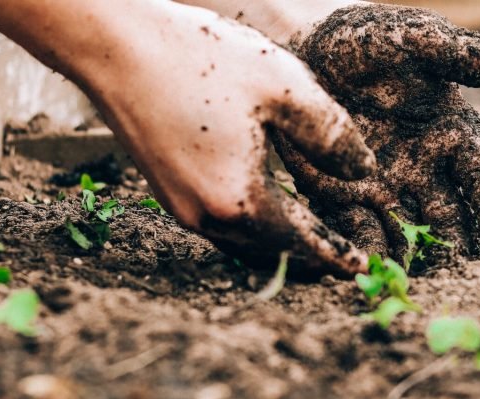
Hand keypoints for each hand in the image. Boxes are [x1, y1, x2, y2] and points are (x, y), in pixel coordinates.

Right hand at [78, 4, 376, 274]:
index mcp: (240, 200)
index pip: (302, 242)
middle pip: (271, 253)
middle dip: (310, 258)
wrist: (115, 46)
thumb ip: (331, 135)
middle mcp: (206, 217)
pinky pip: (220, 226)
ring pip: (243, 244)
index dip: (336, 255)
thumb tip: (364, 171)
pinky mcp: (166, 190)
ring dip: (279, 246)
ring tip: (312, 240)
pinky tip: (268, 208)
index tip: (362, 269)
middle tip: (343, 260)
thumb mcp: (284, 87)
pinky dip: (252, 227)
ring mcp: (180, 207)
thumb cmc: (200, 60)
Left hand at [274, 3, 479, 263]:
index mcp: (454, 135)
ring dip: (415, 261)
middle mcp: (426, 170)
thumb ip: (466, 56)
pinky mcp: (343, 198)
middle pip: (450, 218)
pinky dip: (365, 253)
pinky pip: (358, 231)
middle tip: (465, 281)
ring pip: (408, 234)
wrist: (307, 46)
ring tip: (418, 288)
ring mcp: (386, 188)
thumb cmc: (371, 40)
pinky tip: (367, 273)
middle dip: (458, 250)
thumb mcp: (418, 41)